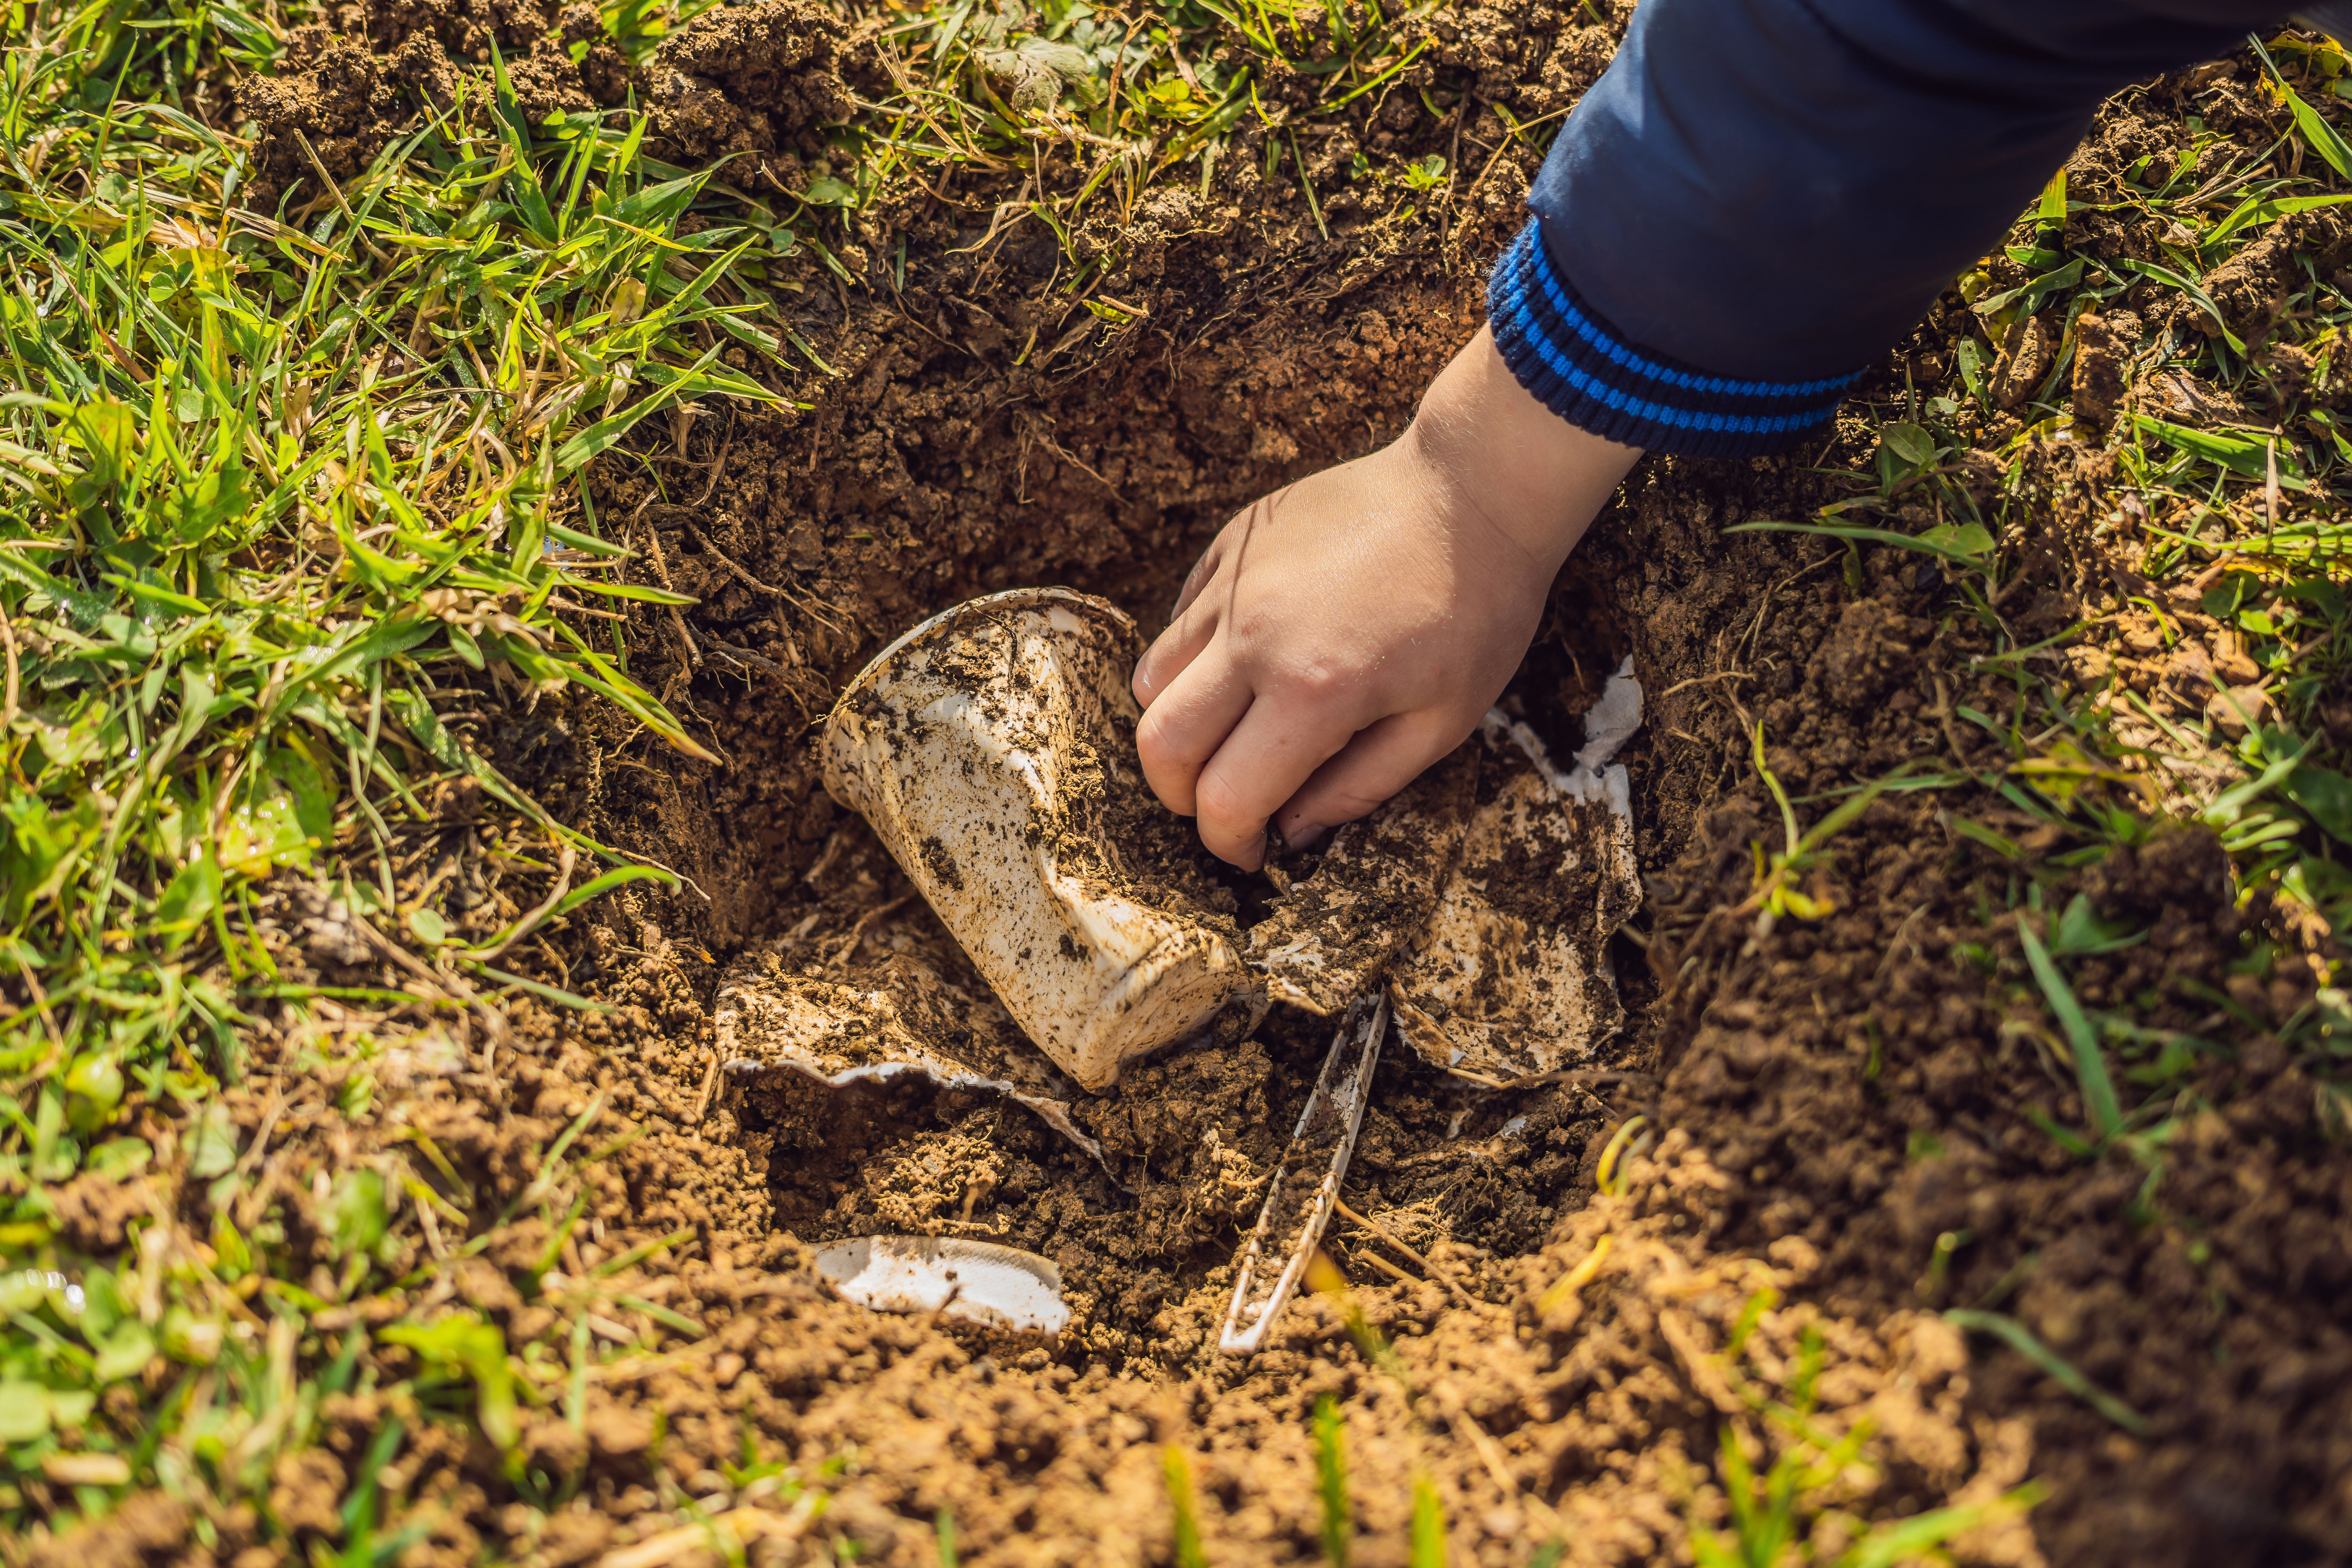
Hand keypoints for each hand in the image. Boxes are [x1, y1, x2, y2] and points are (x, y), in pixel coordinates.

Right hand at [1132, 326, 1641, 869]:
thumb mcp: (1441, 724)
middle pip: (1161, 743)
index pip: (1224, 797)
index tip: (1252, 852)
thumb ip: (1357, 787)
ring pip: (1151, 680)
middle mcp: (1255, 637)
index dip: (1229, 842)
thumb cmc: (1475, 613)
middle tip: (1224, 806)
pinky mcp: (1230, 546)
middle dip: (1180, 796)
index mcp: (1314, 691)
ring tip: (1226, 738)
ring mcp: (1234, 585)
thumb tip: (1290, 831)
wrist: (1474, 492)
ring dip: (1175, 728)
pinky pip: (1178, 621)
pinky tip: (1244, 667)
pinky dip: (1192, 662)